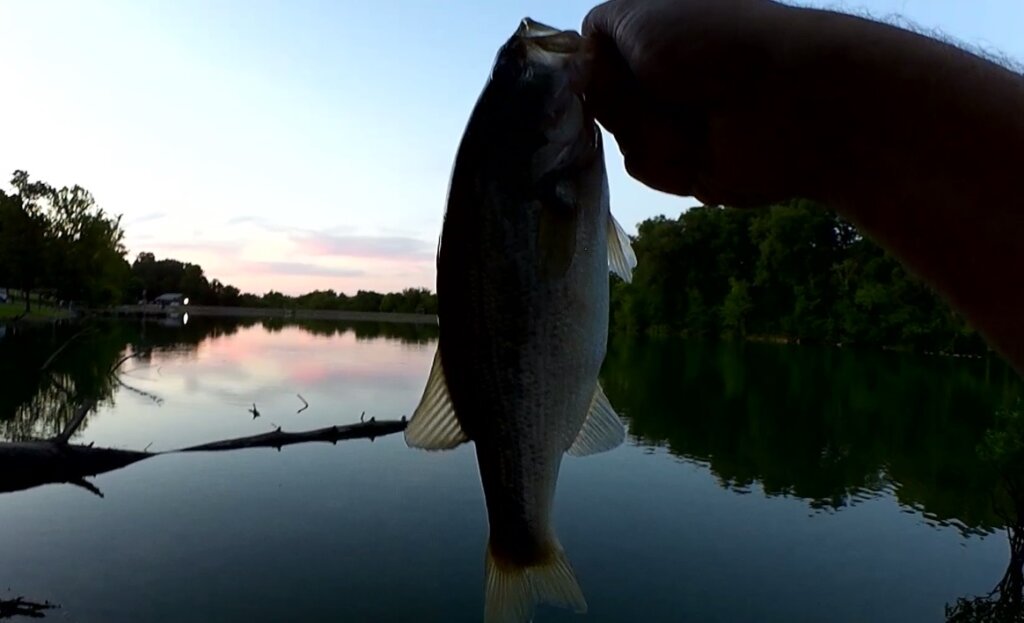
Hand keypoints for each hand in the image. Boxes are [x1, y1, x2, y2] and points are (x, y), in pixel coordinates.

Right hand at [582, 0, 829, 206]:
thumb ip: (596, 31)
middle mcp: (661, 73)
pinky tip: (703, 147)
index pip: (587, 57)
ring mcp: (673, 118)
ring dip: (653, 131)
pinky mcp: (686, 162)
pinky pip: (647, 167)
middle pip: (597, 102)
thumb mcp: (636, 15)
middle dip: (624, 103)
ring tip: (697, 120)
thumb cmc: (715, 42)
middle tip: (666, 87)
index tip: (586, 79)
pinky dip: (670, 157)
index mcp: (655, 29)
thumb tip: (576, 68)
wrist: (789, 103)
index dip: (583, 71)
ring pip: (619, 138)